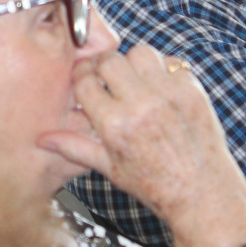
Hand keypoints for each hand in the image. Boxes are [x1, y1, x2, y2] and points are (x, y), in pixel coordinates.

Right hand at [37, 46, 244, 223]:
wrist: (202, 194)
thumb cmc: (156, 186)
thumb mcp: (110, 169)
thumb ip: (75, 146)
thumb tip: (42, 139)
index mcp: (115, 126)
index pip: (85, 81)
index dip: (81, 77)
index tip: (84, 80)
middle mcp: (141, 105)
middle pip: (110, 60)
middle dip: (104, 67)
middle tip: (107, 79)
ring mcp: (169, 95)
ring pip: (140, 53)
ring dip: (133, 63)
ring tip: (135, 80)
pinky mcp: (192, 91)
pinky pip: (170, 62)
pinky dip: (162, 69)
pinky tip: (159, 88)